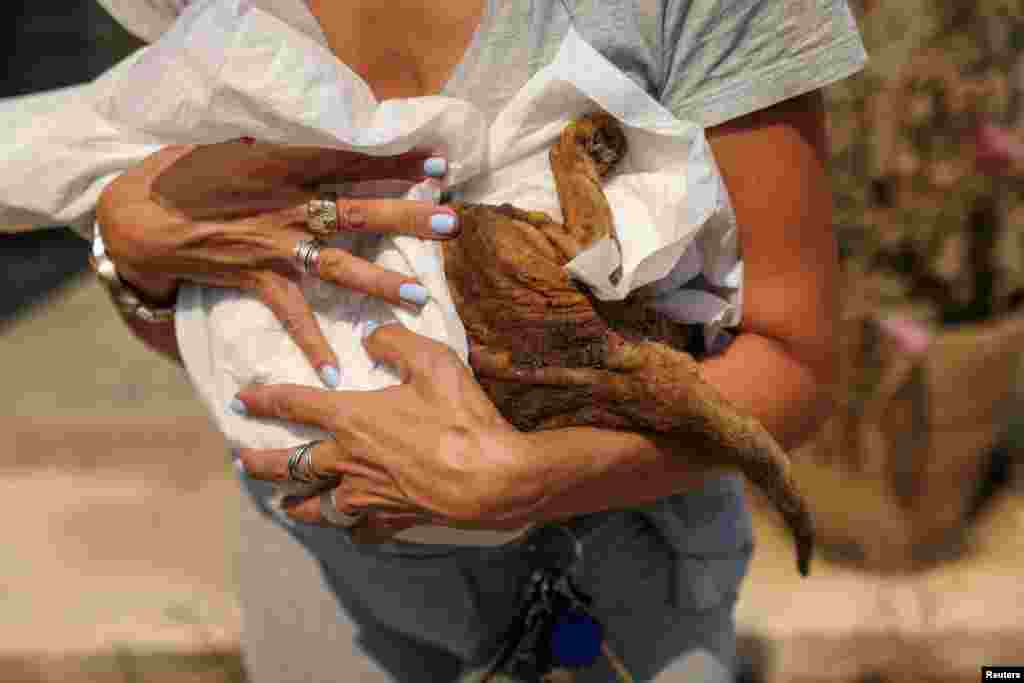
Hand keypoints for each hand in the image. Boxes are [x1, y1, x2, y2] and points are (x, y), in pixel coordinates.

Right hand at [96, 140, 458, 383]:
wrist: (139, 216)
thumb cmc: (191, 174)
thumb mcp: (239, 147)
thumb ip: (285, 150)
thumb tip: (322, 141)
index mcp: (286, 166)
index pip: (351, 159)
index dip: (397, 161)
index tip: (439, 163)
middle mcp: (287, 206)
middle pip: (357, 211)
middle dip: (406, 217)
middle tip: (451, 222)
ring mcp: (273, 245)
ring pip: (336, 264)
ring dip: (378, 280)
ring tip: (419, 295)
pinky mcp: (255, 276)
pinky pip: (291, 313)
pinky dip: (312, 342)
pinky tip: (336, 372)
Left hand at [233, 323, 550, 540]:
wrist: (491, 477)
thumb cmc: (461, 416)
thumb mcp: (432, 360)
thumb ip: (395, 342)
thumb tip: (371, 337)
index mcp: (352, 418)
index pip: (294, 404)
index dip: (264, 400)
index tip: (240, 400)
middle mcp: (349, 460)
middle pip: (291, 464)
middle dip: (261, 463)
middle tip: (243, 462)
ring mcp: (368, 494)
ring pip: (316, 506)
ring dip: (296, 503)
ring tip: (284, 503)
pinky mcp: (392, 518)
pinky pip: (361, 530)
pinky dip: (352, 529)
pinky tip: (352, 527)